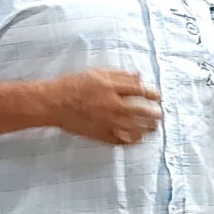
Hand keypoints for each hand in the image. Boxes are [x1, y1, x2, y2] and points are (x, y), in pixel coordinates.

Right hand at [47, 68, 161, 144]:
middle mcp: (113, 106)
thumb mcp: (96, 73)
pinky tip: (138, 139)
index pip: (141, 92)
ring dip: (148, 128)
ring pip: (136, 129)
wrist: (52, 103)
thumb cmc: (72, 85)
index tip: (158, 97)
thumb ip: (119, 75)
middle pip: (143, 112)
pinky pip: (122, 141)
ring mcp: (108, 122)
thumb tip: (139, 77)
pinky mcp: (101, 134)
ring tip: (153, 128)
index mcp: (112, 88)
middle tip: (160, 114)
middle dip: (156, 114)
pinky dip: (132, 141)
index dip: (154, 95)